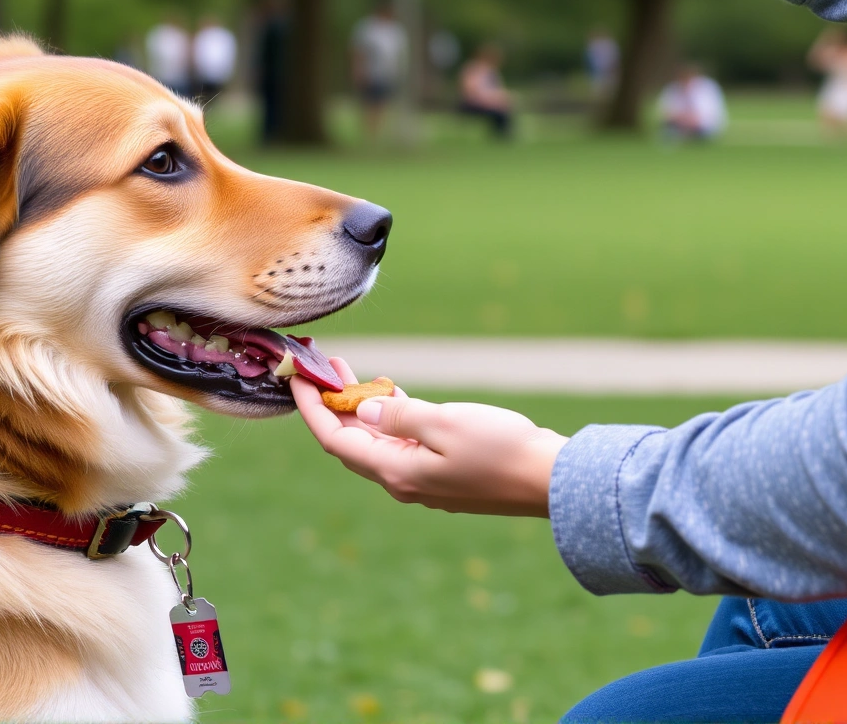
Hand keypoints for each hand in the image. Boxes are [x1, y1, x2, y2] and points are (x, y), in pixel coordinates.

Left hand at [291, 358, 569, 516]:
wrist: (550, 480)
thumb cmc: (501, 449)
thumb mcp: (444, 424)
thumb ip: (398, 416)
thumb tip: (363, 411)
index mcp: (397, 472)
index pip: (336, 439)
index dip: (312, 408)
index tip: (296, 377)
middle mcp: (404, 480)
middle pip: (351, 440)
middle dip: (331, 403)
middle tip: (318, 366)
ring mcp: (424, 478)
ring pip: (376, 440)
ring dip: (359, 407)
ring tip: (345, 371)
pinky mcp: (443, 471)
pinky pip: (401, 442)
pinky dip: (388, 416)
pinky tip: (387, 392)